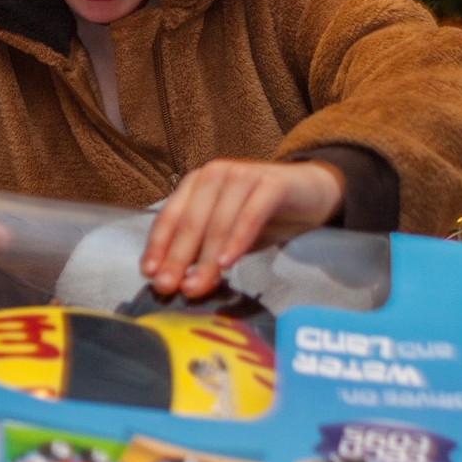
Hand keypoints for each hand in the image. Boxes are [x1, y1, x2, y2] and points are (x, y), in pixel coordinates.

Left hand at [140, 158, 344, 298]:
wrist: (311, 192)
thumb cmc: (262, 215)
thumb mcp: (226, 234)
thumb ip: (202, 251)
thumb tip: (177, 281)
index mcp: (196, 184)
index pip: (169, 216)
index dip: (158, 246)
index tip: (150, 274)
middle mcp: (215, 174)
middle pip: (191, 222)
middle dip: (177, 258)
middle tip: (169, 287)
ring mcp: (243, 175)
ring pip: (218, 222)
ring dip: (206, 257)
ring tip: (198, 285)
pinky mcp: (271, 183)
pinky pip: (251, 214)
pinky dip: (237, 240)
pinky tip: (227, 262)